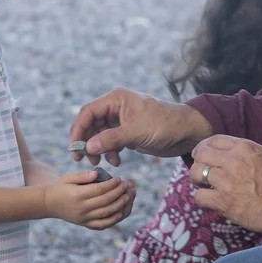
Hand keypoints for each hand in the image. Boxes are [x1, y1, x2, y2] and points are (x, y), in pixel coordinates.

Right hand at [44, 170, 135, 229]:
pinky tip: (123, 210)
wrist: (49, 204)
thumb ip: (83, 175)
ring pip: (108, 213)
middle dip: (119, 193)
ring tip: (129, 195)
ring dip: (121, 204)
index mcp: (78, 195)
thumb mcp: (68, 177)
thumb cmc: (61, 187)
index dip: (112, 184)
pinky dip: (115, 218)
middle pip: (106, 201)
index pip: (100, 190)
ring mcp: (85, 219)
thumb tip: (97, 174)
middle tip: (128, 185)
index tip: (119, 179)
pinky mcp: (86, 225)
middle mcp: (82, 209)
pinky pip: (104, 224)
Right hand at [69, 88, 212, 165]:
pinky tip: (116, 161)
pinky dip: (110, 152)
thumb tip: (88, 147)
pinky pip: (111, 142)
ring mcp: (122, 121)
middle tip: (82, 159)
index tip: (74, 147)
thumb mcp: (136, 132)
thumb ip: (110, 139)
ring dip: (98, 149)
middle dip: (86, 141)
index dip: (78, 129)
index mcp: (117, 99)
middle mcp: (117, 108)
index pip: (88, 112)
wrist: (187, 132)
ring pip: (100, 135)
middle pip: (91, 124)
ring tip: (99, 163)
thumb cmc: (164, 125)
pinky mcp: (129, 133)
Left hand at [189, 135, 261, 233]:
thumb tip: (230, 152)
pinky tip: (210, 201)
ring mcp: (227, 181)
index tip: (202, 155)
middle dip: (198, 163)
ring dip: (198, 181)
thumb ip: (247, 151)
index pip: (213, 140)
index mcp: (243, 147)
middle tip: (201, 172)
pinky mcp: (224, 201)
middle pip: (201, 154)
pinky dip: (202, 199)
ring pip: (197, 173)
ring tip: (205, 187)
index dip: (204, 147)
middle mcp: (233, 161)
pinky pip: (200, 196)